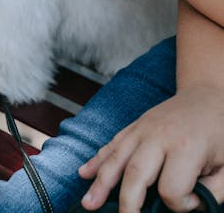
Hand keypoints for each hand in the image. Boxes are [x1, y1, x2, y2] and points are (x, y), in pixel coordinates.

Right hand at [78, 85, 223, 212]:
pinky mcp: (136, 125)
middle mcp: (159, 136)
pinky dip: (98, 158)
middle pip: (135, 175)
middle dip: (128, 205)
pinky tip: (85, 173)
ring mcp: (143, 128)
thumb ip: (213, 192)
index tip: (194, 202)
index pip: (171, 189)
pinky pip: (114, 143)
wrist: (208, 94)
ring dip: (101, 182)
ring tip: (88, 204)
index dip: (181, 205)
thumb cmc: (220, 131)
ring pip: (116, 157)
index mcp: (186, 147)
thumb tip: (191, 206)